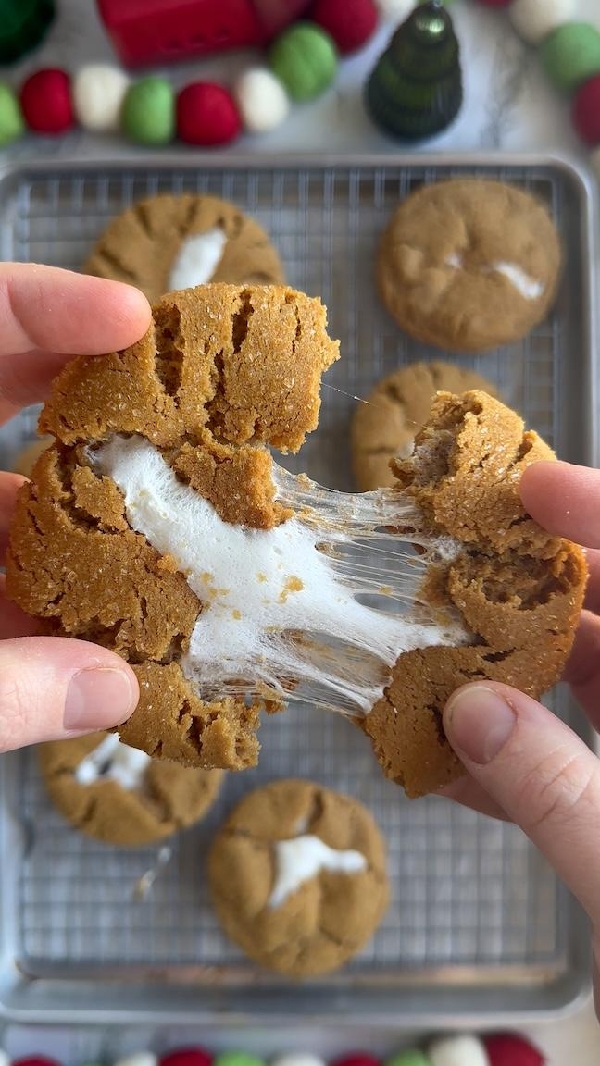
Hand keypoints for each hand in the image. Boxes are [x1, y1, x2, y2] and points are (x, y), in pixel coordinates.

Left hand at [0, 263, 150, 752]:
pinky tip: (93, 647)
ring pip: (5, 514)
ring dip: (82, 548)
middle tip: (190, 450)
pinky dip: (41, 612)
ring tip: (165, 580)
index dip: (42, 309)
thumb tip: (112, 691)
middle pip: (1, 409)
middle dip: (100, 430)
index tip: (129, 320)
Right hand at [442, 460, 599, 1015]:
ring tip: (430, 667)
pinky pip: (575, 766)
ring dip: (511, 684)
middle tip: (448, 579)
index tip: (533, 488)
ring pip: (594, 692)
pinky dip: (513, 763)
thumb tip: (469, 708)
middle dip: (533, 600)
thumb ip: (560, 798)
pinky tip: (446, 765)